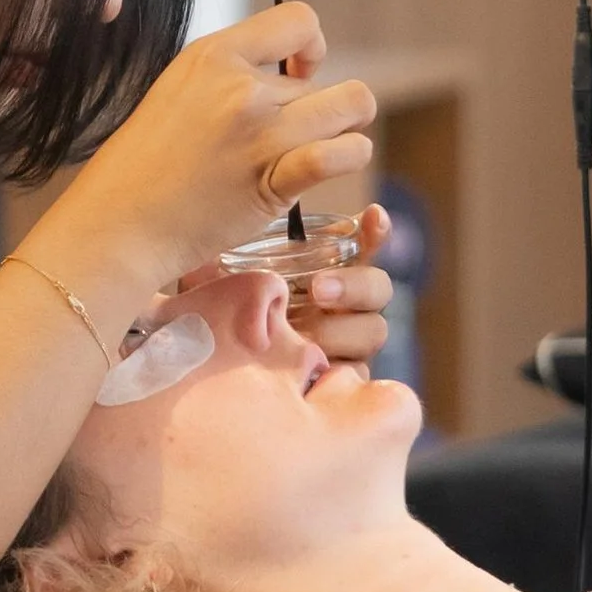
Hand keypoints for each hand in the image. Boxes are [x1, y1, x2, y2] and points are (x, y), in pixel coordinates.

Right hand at [45, 0, 377, 297]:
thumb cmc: (141, 166)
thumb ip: (229, 74)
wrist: (118, 225)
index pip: (300, 20)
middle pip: (326, 80)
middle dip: (317, 109)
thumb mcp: (178, 92)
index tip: (296, 76)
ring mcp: (261, 132)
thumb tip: (287, 73)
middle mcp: (241, 85)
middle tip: (291, 138)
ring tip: (317, 152)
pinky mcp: (275, 180)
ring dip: (345, 130)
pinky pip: (346, 152)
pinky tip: (324, 169)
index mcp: (213, 54)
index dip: (311, 48)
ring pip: (352, 106)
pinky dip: (349, 157)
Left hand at [175, 203, 392, 366]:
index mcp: (329, 272)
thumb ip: (227, 267)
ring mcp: (351, 342)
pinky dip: (340, 371)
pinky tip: (320, 371)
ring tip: (305, 337)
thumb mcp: (225, 288)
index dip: (373, 230)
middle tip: (317, 289)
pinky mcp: (344, 378)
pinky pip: (357, 375)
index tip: (371, 213)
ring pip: (372, 332)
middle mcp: (348, 304)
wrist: (225, 377)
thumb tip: (213, 255)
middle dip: (353, 286)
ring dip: (341, 330)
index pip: (364, 245)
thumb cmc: (229, 319)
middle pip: (378, 289)